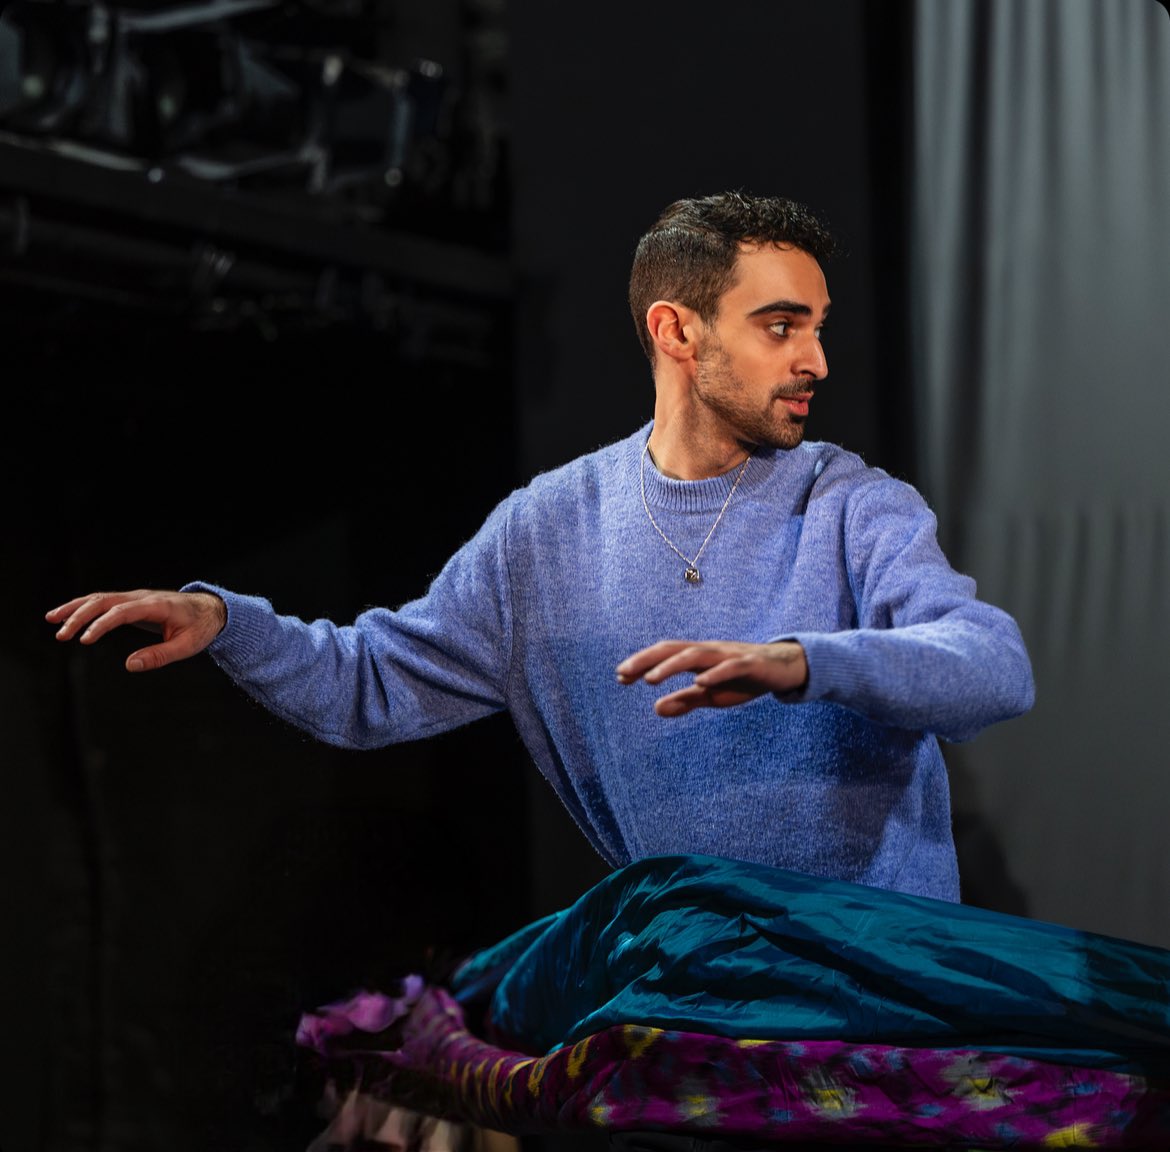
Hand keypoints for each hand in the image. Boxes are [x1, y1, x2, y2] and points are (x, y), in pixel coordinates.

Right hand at [46, 589, 226, 671]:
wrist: (211, 609)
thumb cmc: (200, 628)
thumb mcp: (187, 646)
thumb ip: (160, 656)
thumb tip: (130, 665)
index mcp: (157, 606)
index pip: (122, 612)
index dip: (102, 624)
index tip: (85, 640)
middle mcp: (143, 597)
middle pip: (105, 601)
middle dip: (80, 616)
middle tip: (62, 635)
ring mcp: (136, 598)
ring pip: (100, 598)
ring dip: (75, 608)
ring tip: (51, 620)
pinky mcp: (132, 602)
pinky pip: (104, 602)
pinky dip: (83, 607)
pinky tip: (66, 616)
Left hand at [616, 639, 807, 716]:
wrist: (786, 669)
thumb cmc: (744, 679)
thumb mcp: (712, 695)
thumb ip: (686, 700)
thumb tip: (656, 709)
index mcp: (698, 658)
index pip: (664, 656)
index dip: (641, 663)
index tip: (619, 677)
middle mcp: (710, 652)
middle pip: (673, 650)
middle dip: (646, 660)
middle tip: (623, 674)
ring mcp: (729, 656)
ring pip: (696, 655)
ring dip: (670, 666)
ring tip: (650, 679)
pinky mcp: (751, 664)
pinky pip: (731, 666)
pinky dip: (715, 673)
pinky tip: (700, 682)